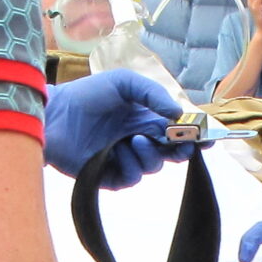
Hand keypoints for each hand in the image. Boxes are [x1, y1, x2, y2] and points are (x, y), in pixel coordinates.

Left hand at [40, 69, 187, 189]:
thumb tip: (178, 113)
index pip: (176, 130)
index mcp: (144, 118)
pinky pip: (132, 178)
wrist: (53, 115)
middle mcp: (137, 139)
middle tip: (183, 145)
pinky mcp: (109, 176)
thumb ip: (153, 94)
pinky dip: (129, 165)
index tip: (207, 137)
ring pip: (153, 167)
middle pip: (171, 152)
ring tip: (134, 139)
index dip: (194, 134)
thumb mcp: (123, 83)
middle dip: (181, 150)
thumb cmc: (85, 95)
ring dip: (150, 154)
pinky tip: (116, 152)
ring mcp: (124, 158)